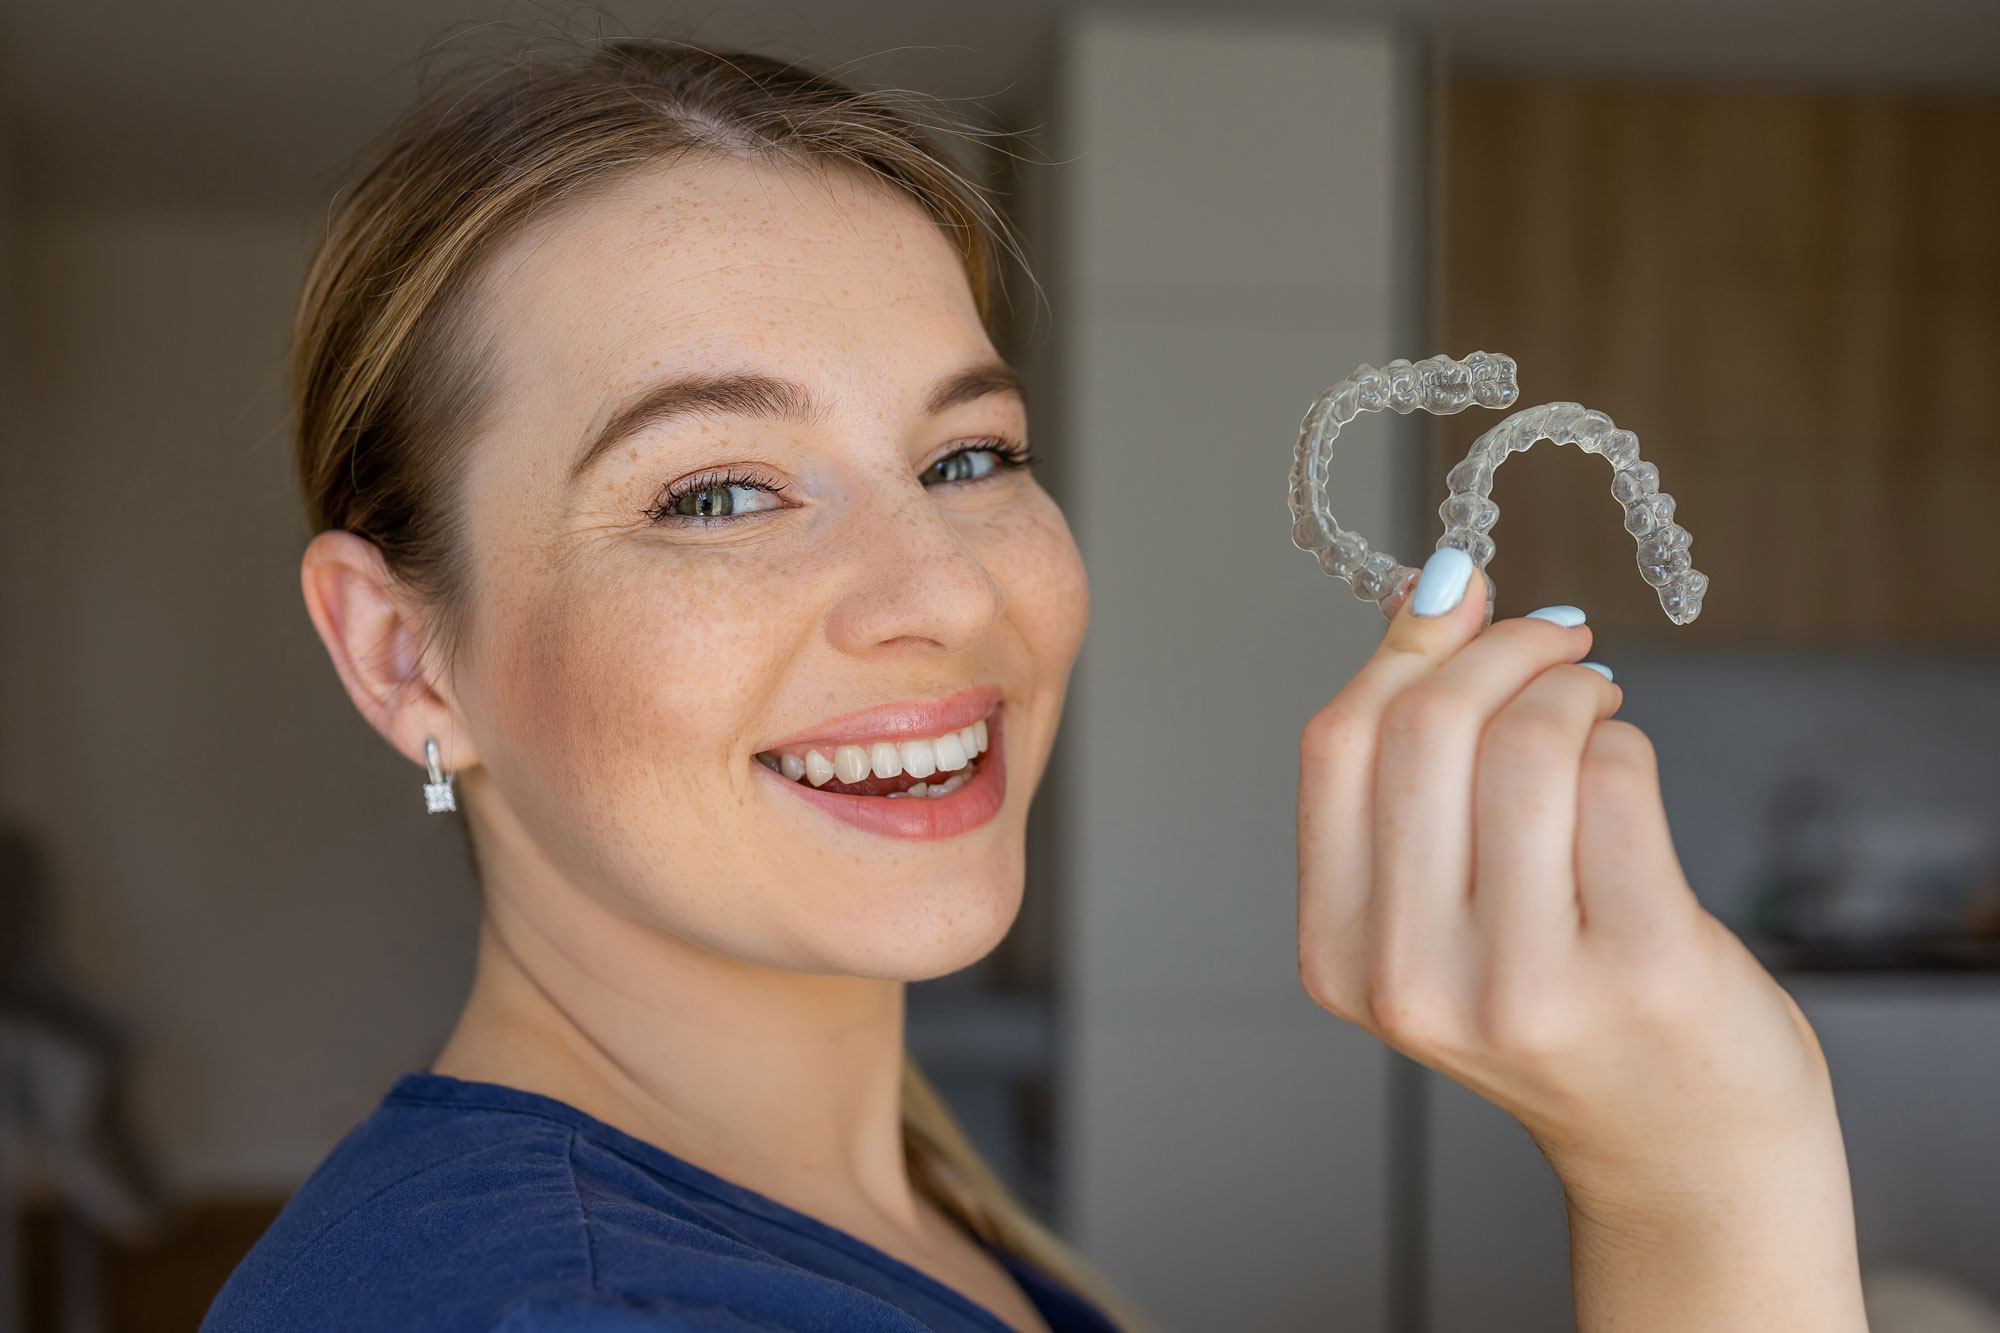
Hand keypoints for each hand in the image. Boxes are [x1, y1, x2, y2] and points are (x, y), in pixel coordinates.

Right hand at [1296, 556, 1864, 1331]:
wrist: (1676, 1145)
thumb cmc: (1557, 1001)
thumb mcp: (1439, 901)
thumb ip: (1415, 760)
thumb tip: (1435, 586)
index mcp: (1338, 957)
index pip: (1336, 746)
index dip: (1406, 648)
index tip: (1464, 600)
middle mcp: (1411, 980)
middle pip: (1427, 731)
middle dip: (1501, 650)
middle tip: (1554, 640)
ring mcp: (1522, 986)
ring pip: (1529, 745)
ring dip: (1574, 690)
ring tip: (1596, 706)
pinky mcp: (1638, 970)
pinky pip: (1618, 779)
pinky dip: (1626, 743)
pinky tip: (1627, 768)